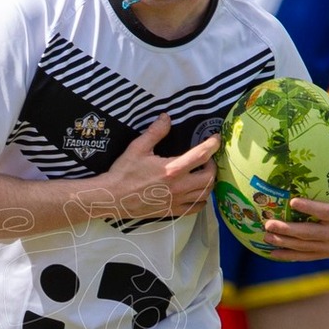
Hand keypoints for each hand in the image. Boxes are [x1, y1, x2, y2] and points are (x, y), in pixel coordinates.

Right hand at [90, 114, 218, 222]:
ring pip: (205, 194)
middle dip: (212, 165)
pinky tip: (196, 193)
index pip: (202, 155)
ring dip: (208, 182)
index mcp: (173, 169)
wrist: (112, 197)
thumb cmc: (124, 172)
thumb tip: (167, 117)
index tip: (216, 138)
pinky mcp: (172, 211)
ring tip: (203, 174)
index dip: (212, 144)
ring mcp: (177, 201)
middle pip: (209, 177)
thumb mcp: (138, 147)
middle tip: (206, 159)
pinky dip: (201, 200)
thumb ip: (155, 132)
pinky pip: (196, 208)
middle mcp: (179, 187)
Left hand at [261, 147, 328, 258]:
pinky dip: (288, 256)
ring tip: (265, 235)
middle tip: (269, 224)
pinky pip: (305, 256)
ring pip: (303, 246)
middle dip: (288, 230)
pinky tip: (272, 252)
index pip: (325, 212)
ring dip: (283, 242)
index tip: (293, 202)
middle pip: (308, 233)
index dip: (310, 208)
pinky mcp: (326, 253)